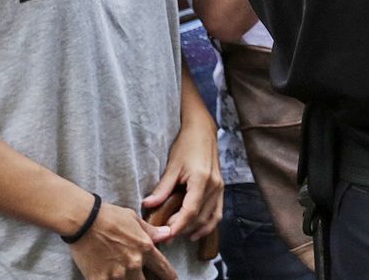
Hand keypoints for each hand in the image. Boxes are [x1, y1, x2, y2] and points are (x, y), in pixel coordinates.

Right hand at [69, 202, 175, 279]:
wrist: (84, 221)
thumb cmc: (109, 216)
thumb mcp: (134, 219)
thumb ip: (151, 231)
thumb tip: (167, 234)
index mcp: (145, 248)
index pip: (163, 268)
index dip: (169, 276)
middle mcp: (134, 263)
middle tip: (145, 277)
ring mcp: (117, 274)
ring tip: (127, 277)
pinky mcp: (99, 279)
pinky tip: (110, 279)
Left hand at [141, 115, 221, 244]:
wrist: (202, 132)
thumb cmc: (187, 145)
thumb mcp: (172, 166)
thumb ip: (162, 188)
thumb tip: (148, 205)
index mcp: (201, 180)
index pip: (190, 211)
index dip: (178, 226)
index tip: (165, 235)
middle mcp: (214, 186)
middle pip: (199, 217)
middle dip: (183, 229)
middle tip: (165, 235)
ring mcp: (220, 188)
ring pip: (210, 218)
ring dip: (195, 229)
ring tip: (178, 234)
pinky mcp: (221, 189)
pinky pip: (217, 213)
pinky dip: (208, 224)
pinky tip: (195, 230)